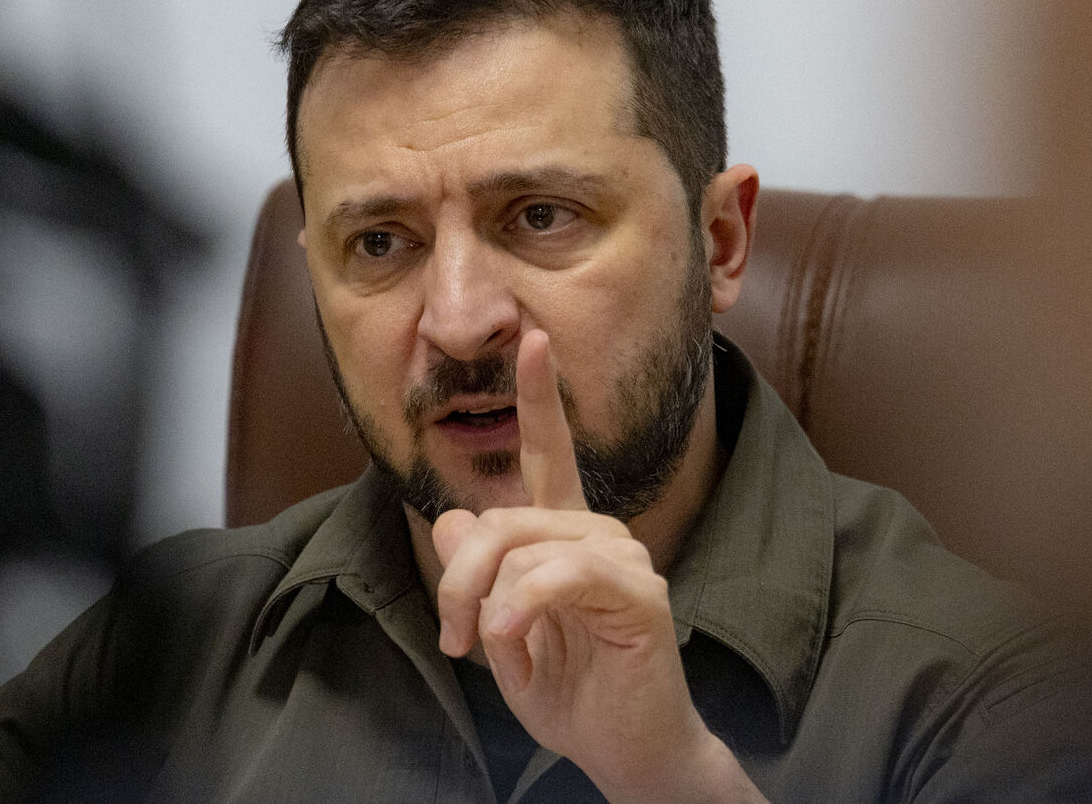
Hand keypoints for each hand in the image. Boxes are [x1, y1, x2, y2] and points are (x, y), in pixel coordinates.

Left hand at [431, 330, 764, 802]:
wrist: (624, 751)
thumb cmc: (570, 689)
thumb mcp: (500, 630)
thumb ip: (478, 573)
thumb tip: (457, 515)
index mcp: (566, 533)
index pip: (551, 453)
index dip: (540, 397)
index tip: (533, 339)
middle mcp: (599, 531)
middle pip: (502, 517)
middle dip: (457, 576)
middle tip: (452, 636)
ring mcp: (624, 558)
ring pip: (523, 544)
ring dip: (484, 600)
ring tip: (483, 647)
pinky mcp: (639, 593)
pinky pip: (560, 575)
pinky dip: (520, 607)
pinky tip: (510, 641)